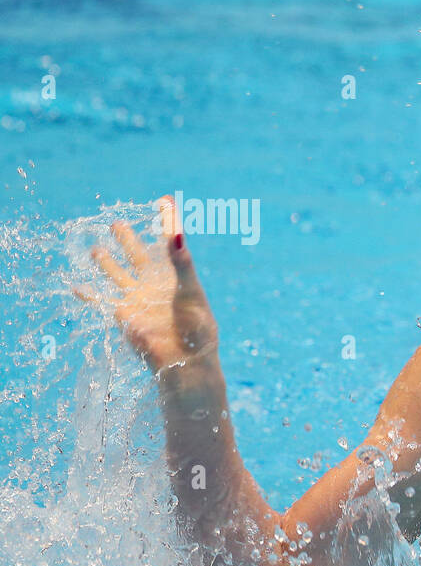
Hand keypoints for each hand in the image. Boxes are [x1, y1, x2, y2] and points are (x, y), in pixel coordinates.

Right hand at [74, 195, 218, 374]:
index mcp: (178, 277)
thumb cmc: (199, 331)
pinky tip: (76, 285)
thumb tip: (177, 235)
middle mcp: (156, 286)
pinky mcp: (124, 316)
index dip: (166, 223)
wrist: (188, 363)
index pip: (170, 244)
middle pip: (138, 257)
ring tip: (95, 249)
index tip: (164, 201)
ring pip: (117, 276)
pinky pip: (102, 302)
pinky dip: (89, 294)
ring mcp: (138, 300)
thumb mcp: (192, 293)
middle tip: (116, 223)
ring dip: (106, 263)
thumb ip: (183, 264)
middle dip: (128, 241)